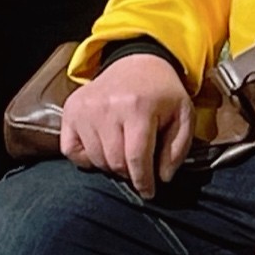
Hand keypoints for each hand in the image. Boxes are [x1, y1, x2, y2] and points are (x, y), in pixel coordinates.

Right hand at [60, 56, 193, 196]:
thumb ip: (177, 149)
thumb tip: (162, 177)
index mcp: (138, 107)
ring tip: (123, 155)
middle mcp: (107, 107)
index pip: (136, 158)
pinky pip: (71, 151)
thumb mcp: (183, 116)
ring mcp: (85, 109)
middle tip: (138, 169)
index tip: (149, 192)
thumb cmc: (162, 93)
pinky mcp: (71, 110)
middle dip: (129, 174)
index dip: (143, 181)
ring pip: (95, 159)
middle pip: (115, 162)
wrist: (138, 61)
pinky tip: (102, 148)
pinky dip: (86, 158)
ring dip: (111, 166)